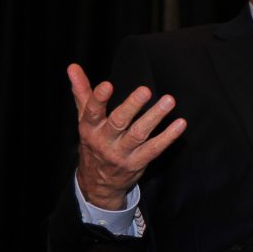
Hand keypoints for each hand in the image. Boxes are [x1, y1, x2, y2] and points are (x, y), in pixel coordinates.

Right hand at [68, 63, 186, 209]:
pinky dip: (168, 137)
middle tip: (145, 90)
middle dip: (132, 106)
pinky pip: (154, 149)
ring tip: (168, 101)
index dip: (98, 99)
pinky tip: (180, 124)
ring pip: (139, 134)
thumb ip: (82, 92)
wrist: (97, 184)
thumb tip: (72, 67)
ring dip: (155, 117)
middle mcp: (105, 141)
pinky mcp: (137, 163)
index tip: (107, 85)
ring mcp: (122, 153)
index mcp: (90, 128)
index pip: (92, 112)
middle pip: (118, 122)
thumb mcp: (84, 119)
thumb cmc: (93, 142)